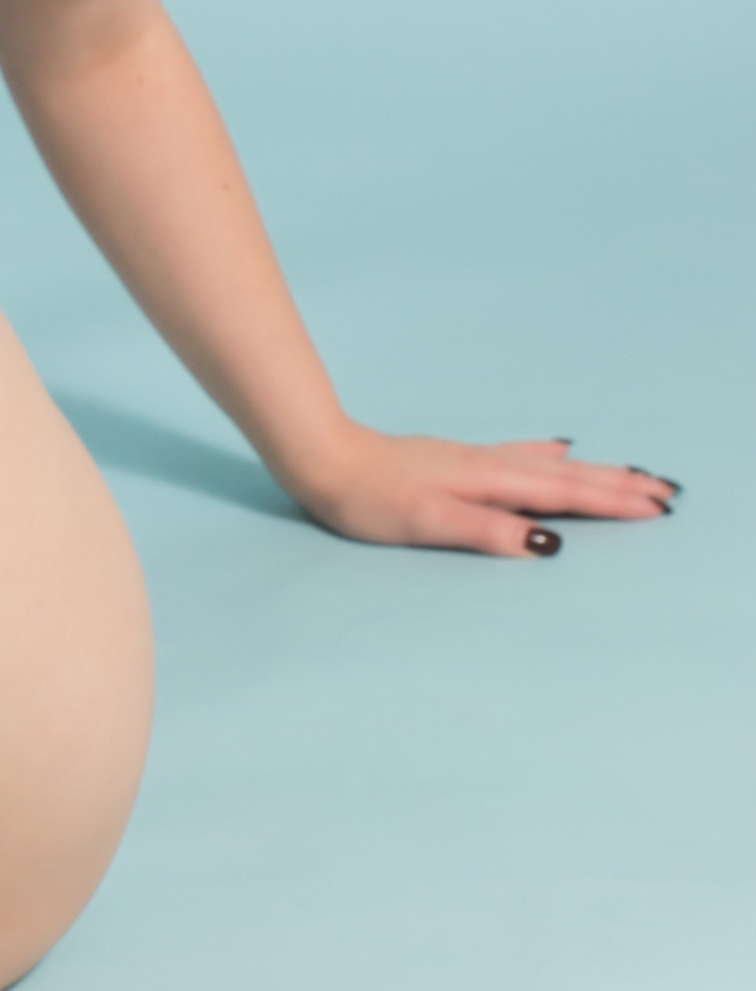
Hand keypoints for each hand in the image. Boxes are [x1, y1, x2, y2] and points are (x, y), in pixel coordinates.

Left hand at [287, 429, 678, 557]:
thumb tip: (547, 543)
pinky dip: (549, 455)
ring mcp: (475, 460)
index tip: (656, 509)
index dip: (610, 503)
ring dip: (594, 471)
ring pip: (551, 465)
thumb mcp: (428, 522)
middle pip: (568, 476)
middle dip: (617, 485)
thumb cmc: (370, 499)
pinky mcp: (458, 460)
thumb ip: (487, 531)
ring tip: (631, 473)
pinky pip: (522, 455)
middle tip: (665, 491)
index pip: (564, 494)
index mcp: (489, 481)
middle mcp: (490, 465)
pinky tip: (559, 447)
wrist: (325, 460)